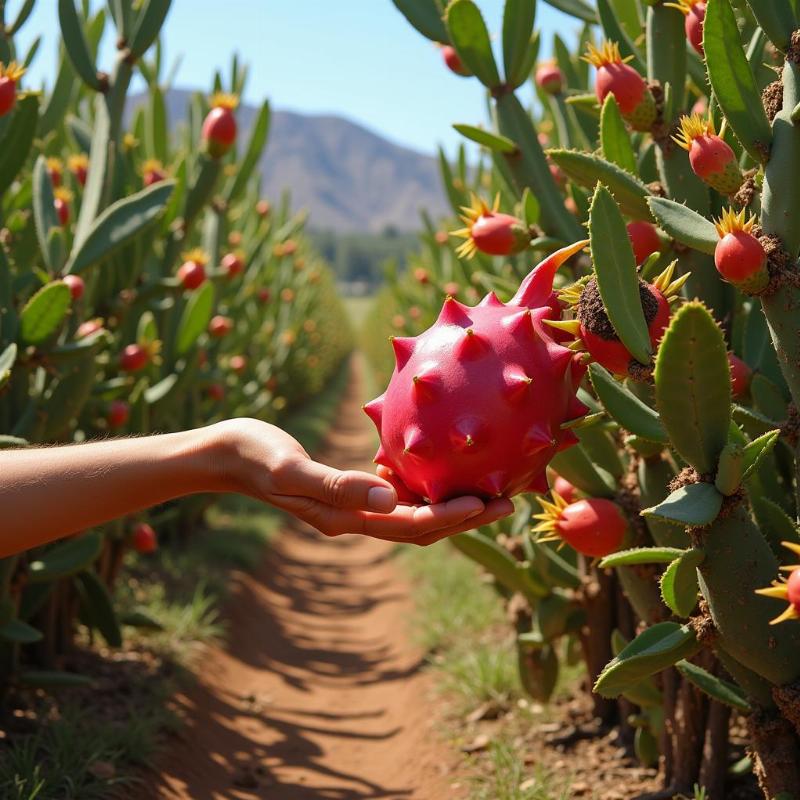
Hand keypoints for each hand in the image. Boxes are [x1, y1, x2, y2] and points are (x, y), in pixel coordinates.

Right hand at [210, 418, 514, 544]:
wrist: (227, 454)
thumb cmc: (254, 456)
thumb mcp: (290, 469)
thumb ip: (337, 485)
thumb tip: (387, 496)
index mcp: (346, 518)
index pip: (411, 524)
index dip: (452, 517)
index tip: (489, 501)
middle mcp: (355, 518)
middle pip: (421, 524)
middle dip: (465, 516)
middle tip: (507, 500)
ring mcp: (352, 506)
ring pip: (412, 510)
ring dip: (449, 501)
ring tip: (486, 484)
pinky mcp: (348, 489)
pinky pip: (394, 492)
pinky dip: (422, 484)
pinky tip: (438, 463)